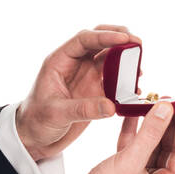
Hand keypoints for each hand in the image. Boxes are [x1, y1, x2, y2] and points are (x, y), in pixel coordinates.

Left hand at [14, 25, 140, 160]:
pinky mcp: (95, 91)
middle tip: (138, 43)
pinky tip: (135, 89)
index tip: (126, 38)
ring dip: (126, 60)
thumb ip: (83, 109)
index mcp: (60, 61)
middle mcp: (75, 64)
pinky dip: (126, 82)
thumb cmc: (36, 121)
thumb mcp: (56, 114)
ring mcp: (86, 76)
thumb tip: (111, 106)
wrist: (35, 137)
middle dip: (120, 38)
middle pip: (100, 41)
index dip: (106, 36)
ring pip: (110, 58)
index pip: (84, 40)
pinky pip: (115, 80)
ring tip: (139, 69)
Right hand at [75, 101, 174, 173]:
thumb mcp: (130, 161)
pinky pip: (136, 148)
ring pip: (152, 146)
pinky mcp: (126, 172)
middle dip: (168, 124)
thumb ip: (150, 133)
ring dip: (151, 126)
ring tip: (152, 103)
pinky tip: (133, 114)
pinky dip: (134, 132)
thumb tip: (166, 109)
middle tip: (169, 101)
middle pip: (169, 148)